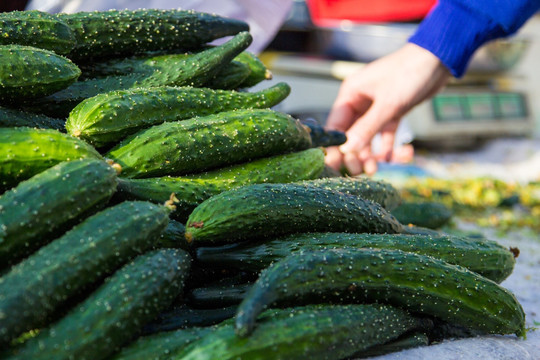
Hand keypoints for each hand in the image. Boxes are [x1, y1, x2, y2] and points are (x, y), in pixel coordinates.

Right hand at [324, 43, 450, 174]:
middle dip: (355, 154)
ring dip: (372, 154)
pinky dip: (390, 146)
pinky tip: (402, 155)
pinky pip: (386, 135)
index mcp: (350, 94)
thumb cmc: (409, 74)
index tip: (335, 167)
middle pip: (350, 135)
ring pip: (368, 138)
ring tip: (377, 168)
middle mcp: (359, 102)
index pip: (334, 126)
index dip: (334, 148)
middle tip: (360, 172)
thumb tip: (347, 150)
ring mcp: (375, 108)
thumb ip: (367, 128)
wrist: (440, 57)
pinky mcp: (391, 112)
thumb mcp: (388, 104)